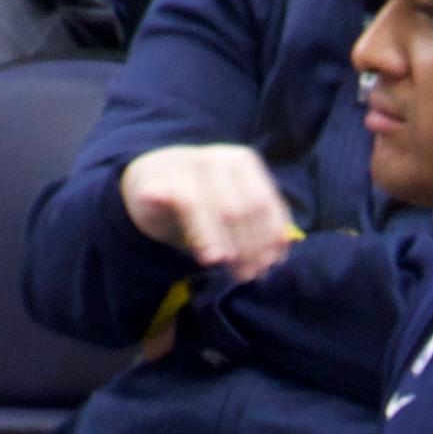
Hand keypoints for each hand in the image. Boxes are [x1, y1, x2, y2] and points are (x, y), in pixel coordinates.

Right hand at [121, 144, 299, 283]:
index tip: (265, 267)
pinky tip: (191, 240)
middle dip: (244, 246)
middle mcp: (218, 158)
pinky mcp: (160, 179)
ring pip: (210, 208)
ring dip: (215, 239)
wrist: (153, 176)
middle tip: (244, 275)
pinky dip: (186, 219)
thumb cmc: (202, 198)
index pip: (262, 203)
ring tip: (217, 262)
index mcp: (243, 161)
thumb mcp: (233, 208)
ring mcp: (188, 165)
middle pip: (238, 209)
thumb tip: (279, 255)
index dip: (265, 238)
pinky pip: (179, 203)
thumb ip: (258, 227)